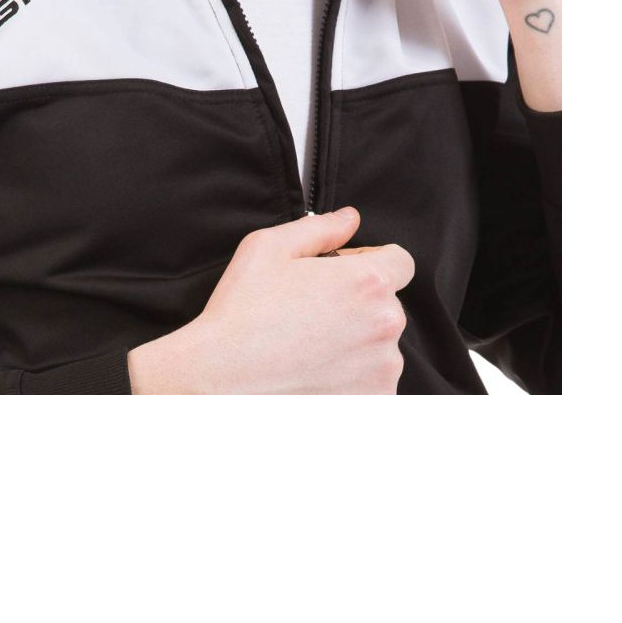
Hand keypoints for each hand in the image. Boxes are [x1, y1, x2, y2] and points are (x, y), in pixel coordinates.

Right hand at [127, 207, 413, 393]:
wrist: (220, 382)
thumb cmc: (241, 315)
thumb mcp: (269, 248)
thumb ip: (319, 227)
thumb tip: (350, 219)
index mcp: (367, 282)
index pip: (401, 261)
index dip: (370, 262)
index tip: (340, 275)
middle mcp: (386, 326)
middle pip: (388, 304)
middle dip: (359, 304)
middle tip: (311, 313)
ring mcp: (383, 370)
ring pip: (381, 346)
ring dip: (356, 343)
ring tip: (307, 347)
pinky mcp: (373, 403)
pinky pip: (373, 383)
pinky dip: (351, 379)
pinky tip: (312, 373)